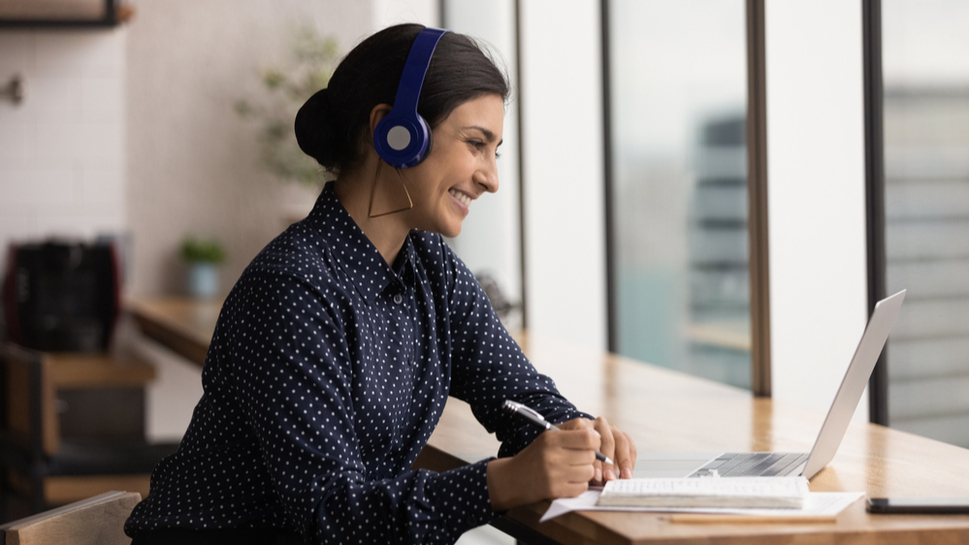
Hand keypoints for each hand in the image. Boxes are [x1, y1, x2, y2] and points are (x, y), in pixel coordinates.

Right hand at [486, 426, 600, 510]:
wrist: (513, 478)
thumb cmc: (535, 456)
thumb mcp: (548, 436)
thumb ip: (571, 432)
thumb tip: (597, 436)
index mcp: (552, 438)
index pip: (589, 438)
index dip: (594, 441)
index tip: (590, 443)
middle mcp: (553, 456)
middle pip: (591, 456)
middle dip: (588, 457)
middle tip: (577, 458)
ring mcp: (555, 475)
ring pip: (589, 472)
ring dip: (584, 472)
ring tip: (572, 469)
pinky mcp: (556, 491)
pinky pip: (582, 487)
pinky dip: (578, 484)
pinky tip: (567, 480)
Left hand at [558, 417, 636, 485]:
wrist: (581, 446)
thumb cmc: (574, 453)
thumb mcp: (571, 456)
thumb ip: (580, 465)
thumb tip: (594, 481)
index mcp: (581, 425)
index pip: (588, 438)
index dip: (593, 458)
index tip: (595, 475)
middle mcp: (597, 424)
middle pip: (606, 441)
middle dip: (608, 463)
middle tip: (608, 478)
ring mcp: (611, 428)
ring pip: (620, 441)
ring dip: (623, 461)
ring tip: (624, 477)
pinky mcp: (622, 434)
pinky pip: (630, 445)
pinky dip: (630, 459)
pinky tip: (628, 472)